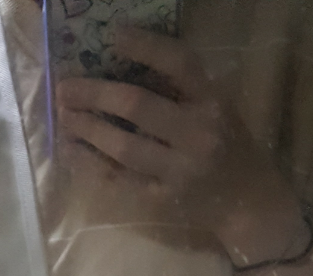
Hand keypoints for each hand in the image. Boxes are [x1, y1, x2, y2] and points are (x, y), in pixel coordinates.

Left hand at [55, 27, 298, 256]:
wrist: (249, 203)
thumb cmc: (229, 146)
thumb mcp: (217, 107)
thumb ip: (180, 88)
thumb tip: (120, 65)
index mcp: (213, 102)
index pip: (178, 64)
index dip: (145, 46)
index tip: (113, 35)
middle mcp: (198, 134)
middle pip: (138, 106)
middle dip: (95, 93)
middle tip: (65, 87)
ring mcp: (180, 171)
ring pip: (124, 147)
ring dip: (87, 129)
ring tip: (63, 116)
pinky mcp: (164, 199)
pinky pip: (120, 180)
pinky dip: (91, 164)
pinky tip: (71, 150)